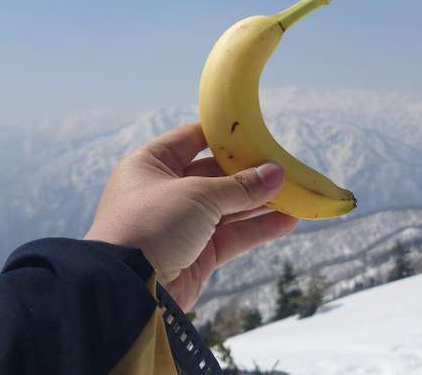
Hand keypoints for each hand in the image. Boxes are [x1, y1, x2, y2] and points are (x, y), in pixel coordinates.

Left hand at [84, 122, 297, 310]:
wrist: (128, 290)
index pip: (191, 139)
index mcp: (151, 164)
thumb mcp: (198, 195)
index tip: (255, 132)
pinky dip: (258, 229)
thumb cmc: (152, 224)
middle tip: (283, 169)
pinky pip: (232, 236)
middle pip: (214, 175)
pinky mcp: (195, 255)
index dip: (223, 135)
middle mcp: (164, 191)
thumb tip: (277, 173)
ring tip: (294, 195)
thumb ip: (241, 186)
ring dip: (259, 202)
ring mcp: (180, 225)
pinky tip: (287, 221)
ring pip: (227, 207)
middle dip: (249, 173)